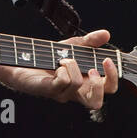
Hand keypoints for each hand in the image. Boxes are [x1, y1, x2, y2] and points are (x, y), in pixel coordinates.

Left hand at [3, 28, 118, 109]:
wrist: (23, 59)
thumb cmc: (47, 57)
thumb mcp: (72, 46)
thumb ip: (90, 41)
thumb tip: (106, 34)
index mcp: (85, 83)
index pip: (108, 88)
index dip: (113, 77)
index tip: (108, 60)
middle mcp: (75, 92)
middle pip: (97, 102)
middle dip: (99, 84)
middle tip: (92, 68)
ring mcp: (62, 93)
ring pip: (78, 85)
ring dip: (73, 65)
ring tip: (64, 59)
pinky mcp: (49, 90)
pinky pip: (62, 82)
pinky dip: (62, 69)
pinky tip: (56, 65)